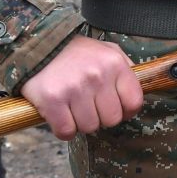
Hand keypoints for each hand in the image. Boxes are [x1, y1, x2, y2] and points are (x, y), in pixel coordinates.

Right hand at [19, 35, 143, 139]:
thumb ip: (125, 68)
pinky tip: (60, 114)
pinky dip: (63, 129)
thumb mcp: (107, 50)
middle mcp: (97, 75)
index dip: (126, 111)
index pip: (134, 102)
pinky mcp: (52, 100)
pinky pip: (66, 132)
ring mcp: (75, 88)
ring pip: (89, 127)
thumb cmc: (77, 52)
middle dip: (101, 117)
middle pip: (112, 120)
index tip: (116, 109)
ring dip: (81, 123)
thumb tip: (137, 93)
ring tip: (73, 107)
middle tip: (89, 106)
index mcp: (114, 63)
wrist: (39, 45)